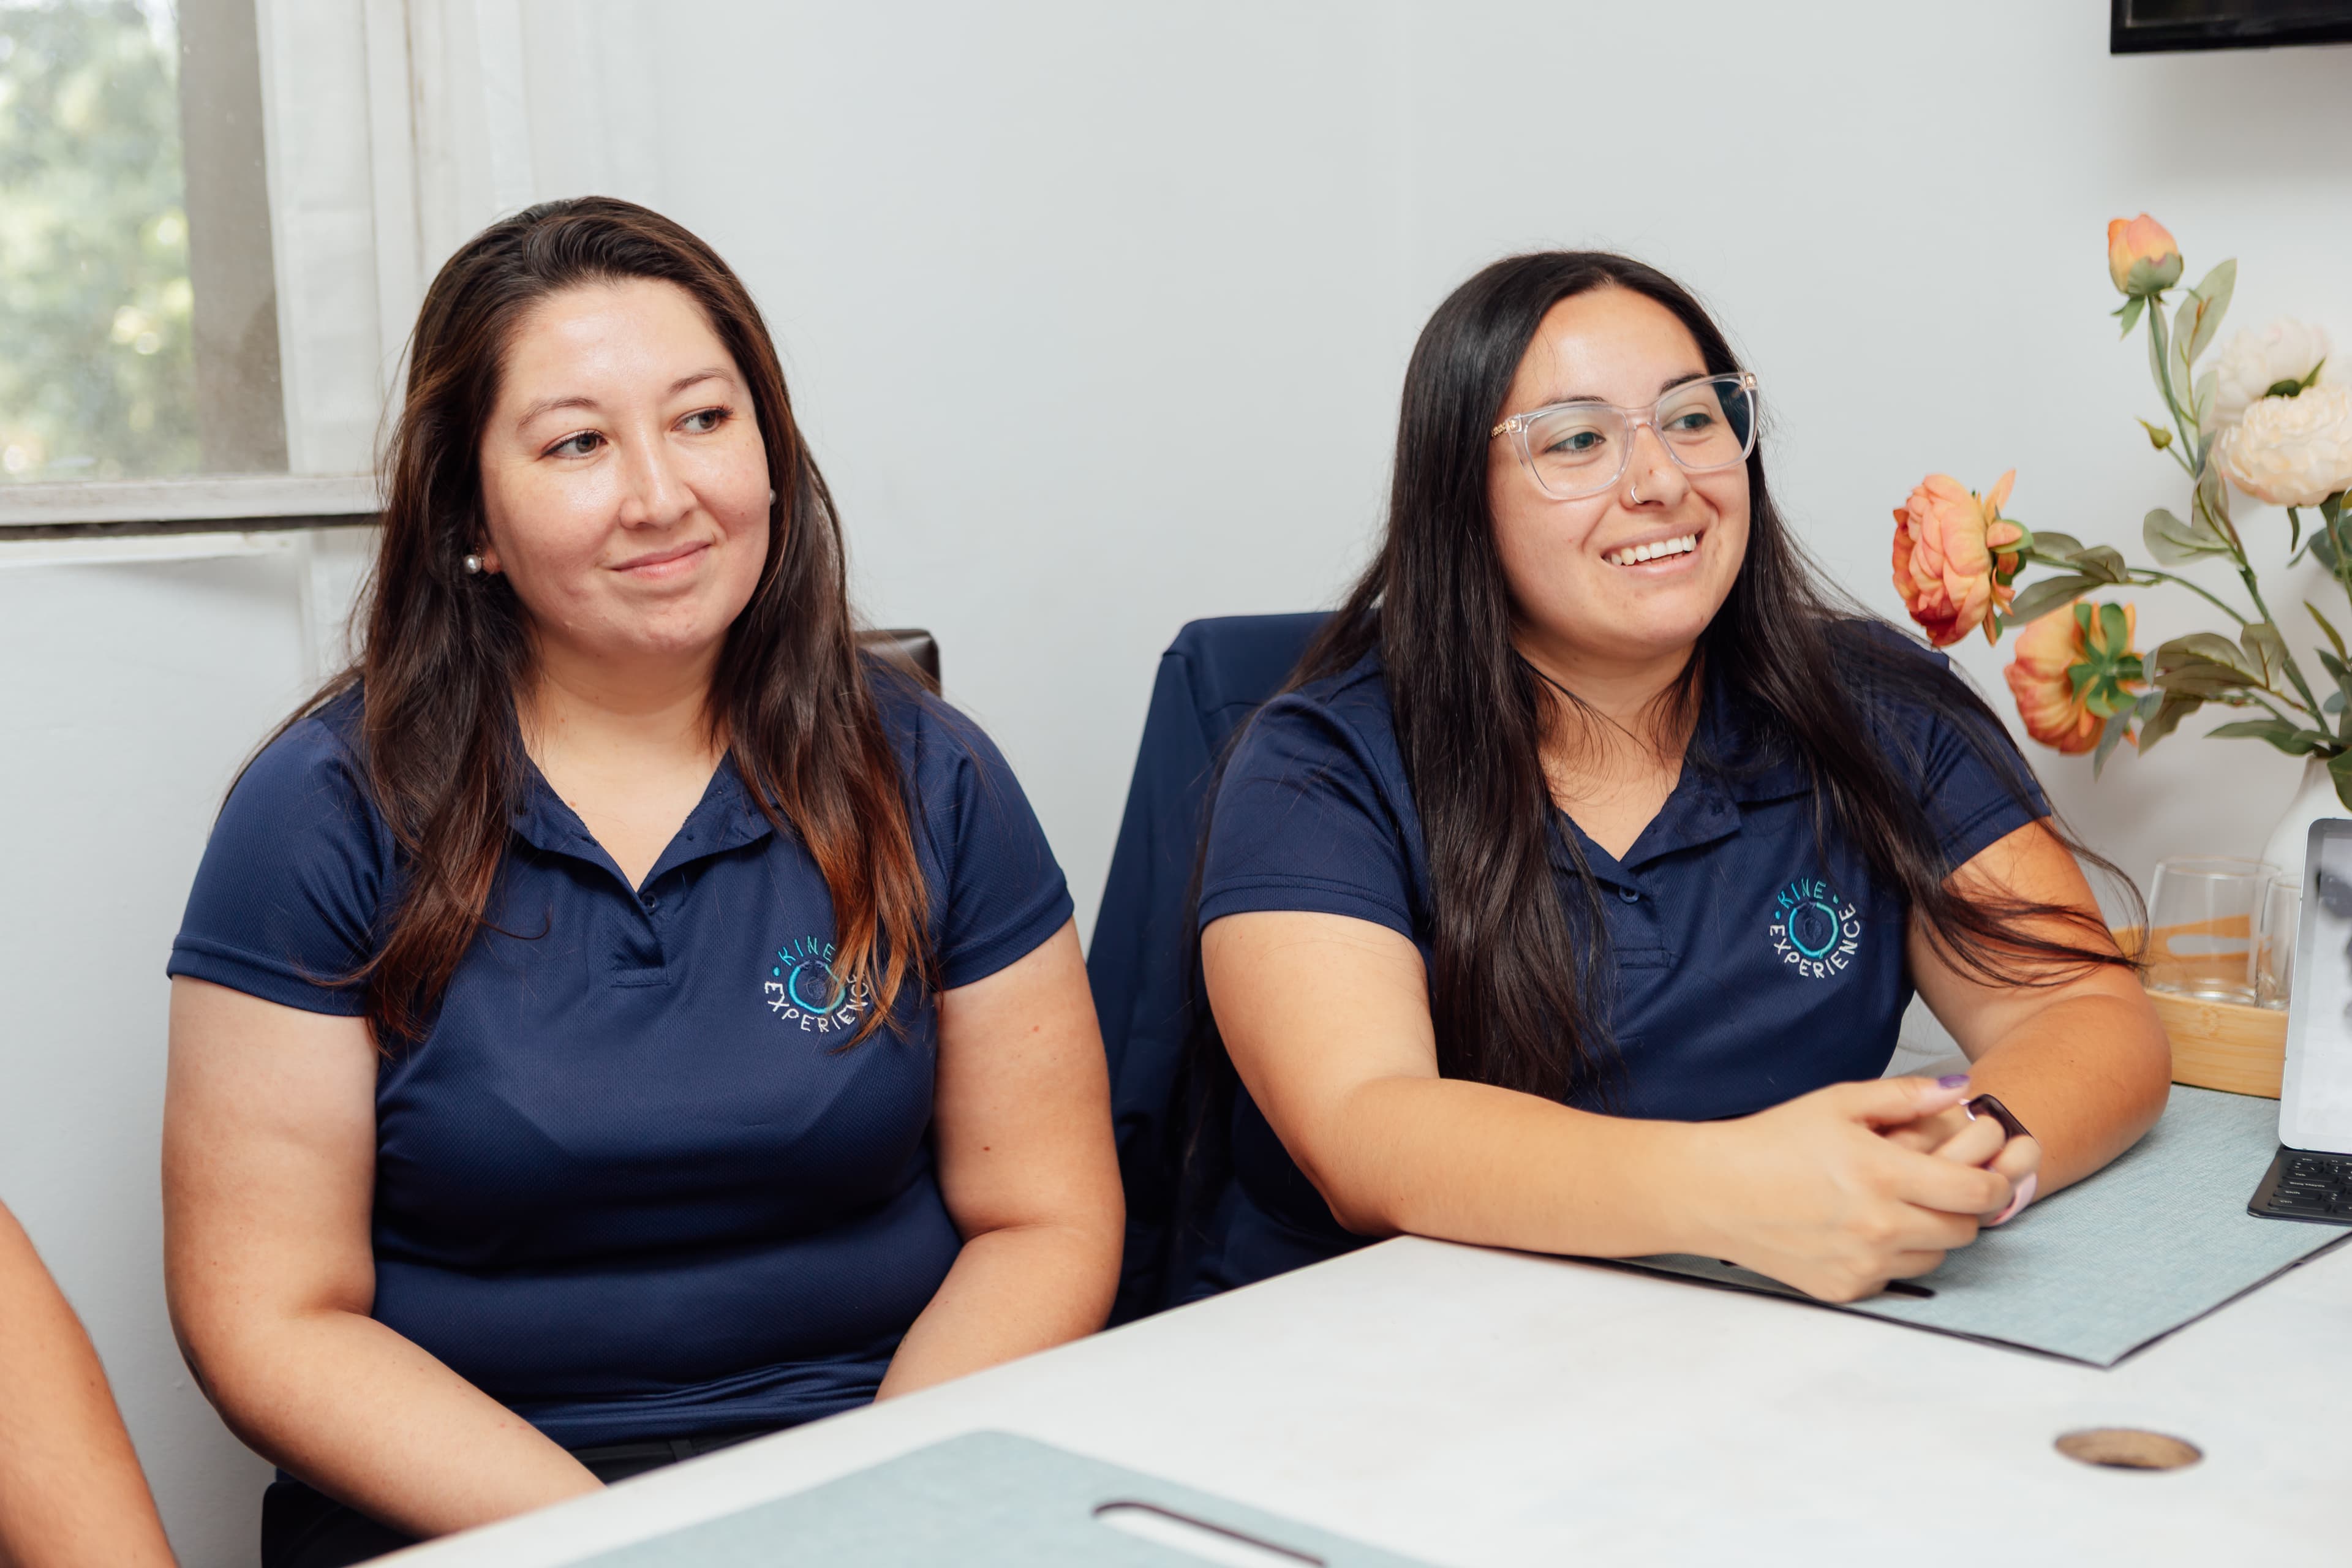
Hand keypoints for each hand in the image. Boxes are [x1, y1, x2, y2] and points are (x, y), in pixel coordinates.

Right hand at [1694, 1077, 2014, 1302]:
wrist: (1712, 1192)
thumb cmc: (1769, 1142)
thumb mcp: (1836, 1103)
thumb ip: (1903, 1096)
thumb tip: (1960, 1088)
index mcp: (1883, 1174)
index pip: (1979, 1192)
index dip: (1997, 1181)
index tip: (1990, 1171)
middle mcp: (1880, 1227)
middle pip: (1966, 1229)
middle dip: (1965, 1206)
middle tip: (1941, 1185)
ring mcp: (1863, 1263)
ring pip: (1935, 1257)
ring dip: (1931, 1232)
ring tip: (1895, 1205)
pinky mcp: (1845, 1287)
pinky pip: (1895, 1275)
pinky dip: (1891, 1254)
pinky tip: (1860, 1228)